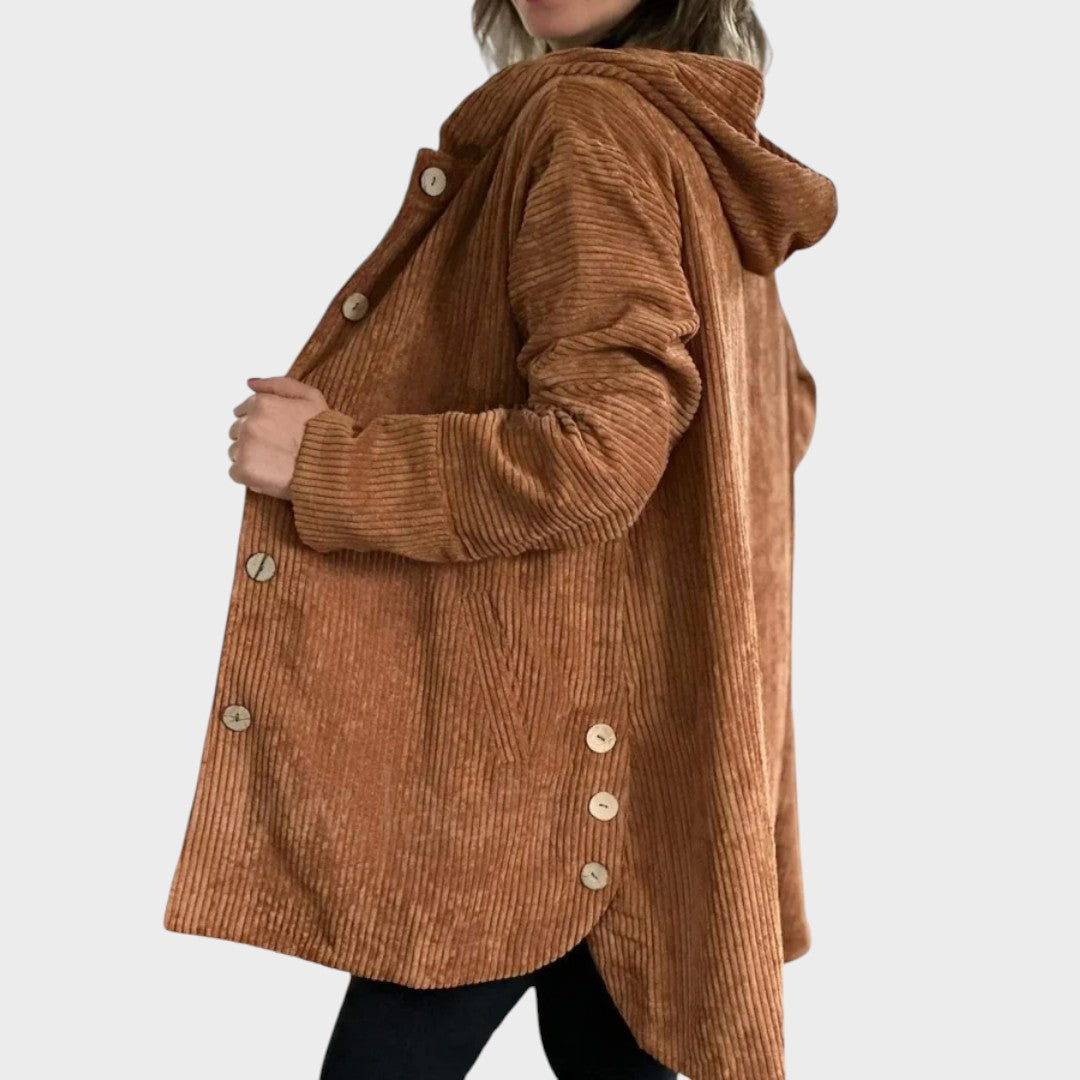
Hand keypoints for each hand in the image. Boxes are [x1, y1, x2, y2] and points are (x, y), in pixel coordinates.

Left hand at [228, 376, 328, 499]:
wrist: (333, 465)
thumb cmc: (326, 433)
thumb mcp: (311, 396)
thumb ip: (278, 384)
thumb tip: (251, 383)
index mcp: (262, 403)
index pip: (243, 411)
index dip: (261, 423)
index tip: (275, 433)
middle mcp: (249, 423)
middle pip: (237, 431)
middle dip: (253, 439)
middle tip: (277, 449)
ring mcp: (245, 447)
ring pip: (235, 452)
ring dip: (250, 457)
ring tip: (275, 463)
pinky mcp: (245, 470)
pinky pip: (235, 473)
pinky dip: (249, 476)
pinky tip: (269, 475)